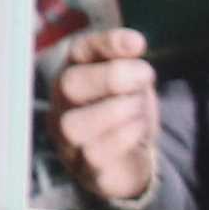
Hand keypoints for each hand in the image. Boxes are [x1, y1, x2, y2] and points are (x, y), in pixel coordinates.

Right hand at [42, 25, 164, 207]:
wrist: (132, 159)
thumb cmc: (127, 113)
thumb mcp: (132, 81)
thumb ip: (129, 60)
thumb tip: (134, 43)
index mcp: (75, 74)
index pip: (79, 51)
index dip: (107, 44)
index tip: (138, 44)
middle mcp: (63, 103)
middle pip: (70, 84)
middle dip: (113, 77)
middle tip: (146, 76)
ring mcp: (67, 137)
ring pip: (76, 123)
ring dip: (119, 111)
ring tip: (138, 110)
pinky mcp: (83, 166)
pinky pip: (95, 153)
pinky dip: (124, 136)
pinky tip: (138, 130)